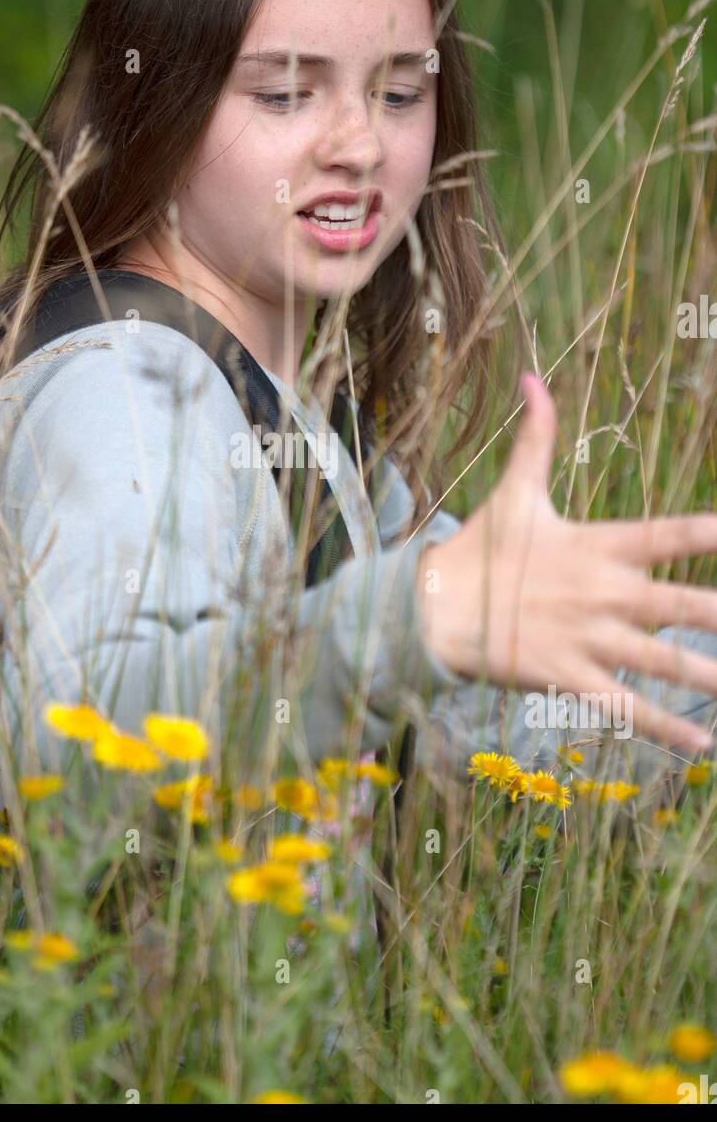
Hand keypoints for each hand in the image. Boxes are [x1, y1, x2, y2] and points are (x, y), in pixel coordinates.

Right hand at [417, 373, 716, 755]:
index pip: (671, 534)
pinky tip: (702, 743)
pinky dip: (665, 728)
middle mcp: (603, 593)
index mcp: (598, 545)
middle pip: (683, 606)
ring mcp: (588, 640)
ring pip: (664, 663)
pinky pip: (626, 708)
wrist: (432, 608)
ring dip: (710, 678)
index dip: (711, 533)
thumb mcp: (514, 492)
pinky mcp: (568, 678)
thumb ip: (534, 437)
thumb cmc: (479, 548)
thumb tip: (532, 378)